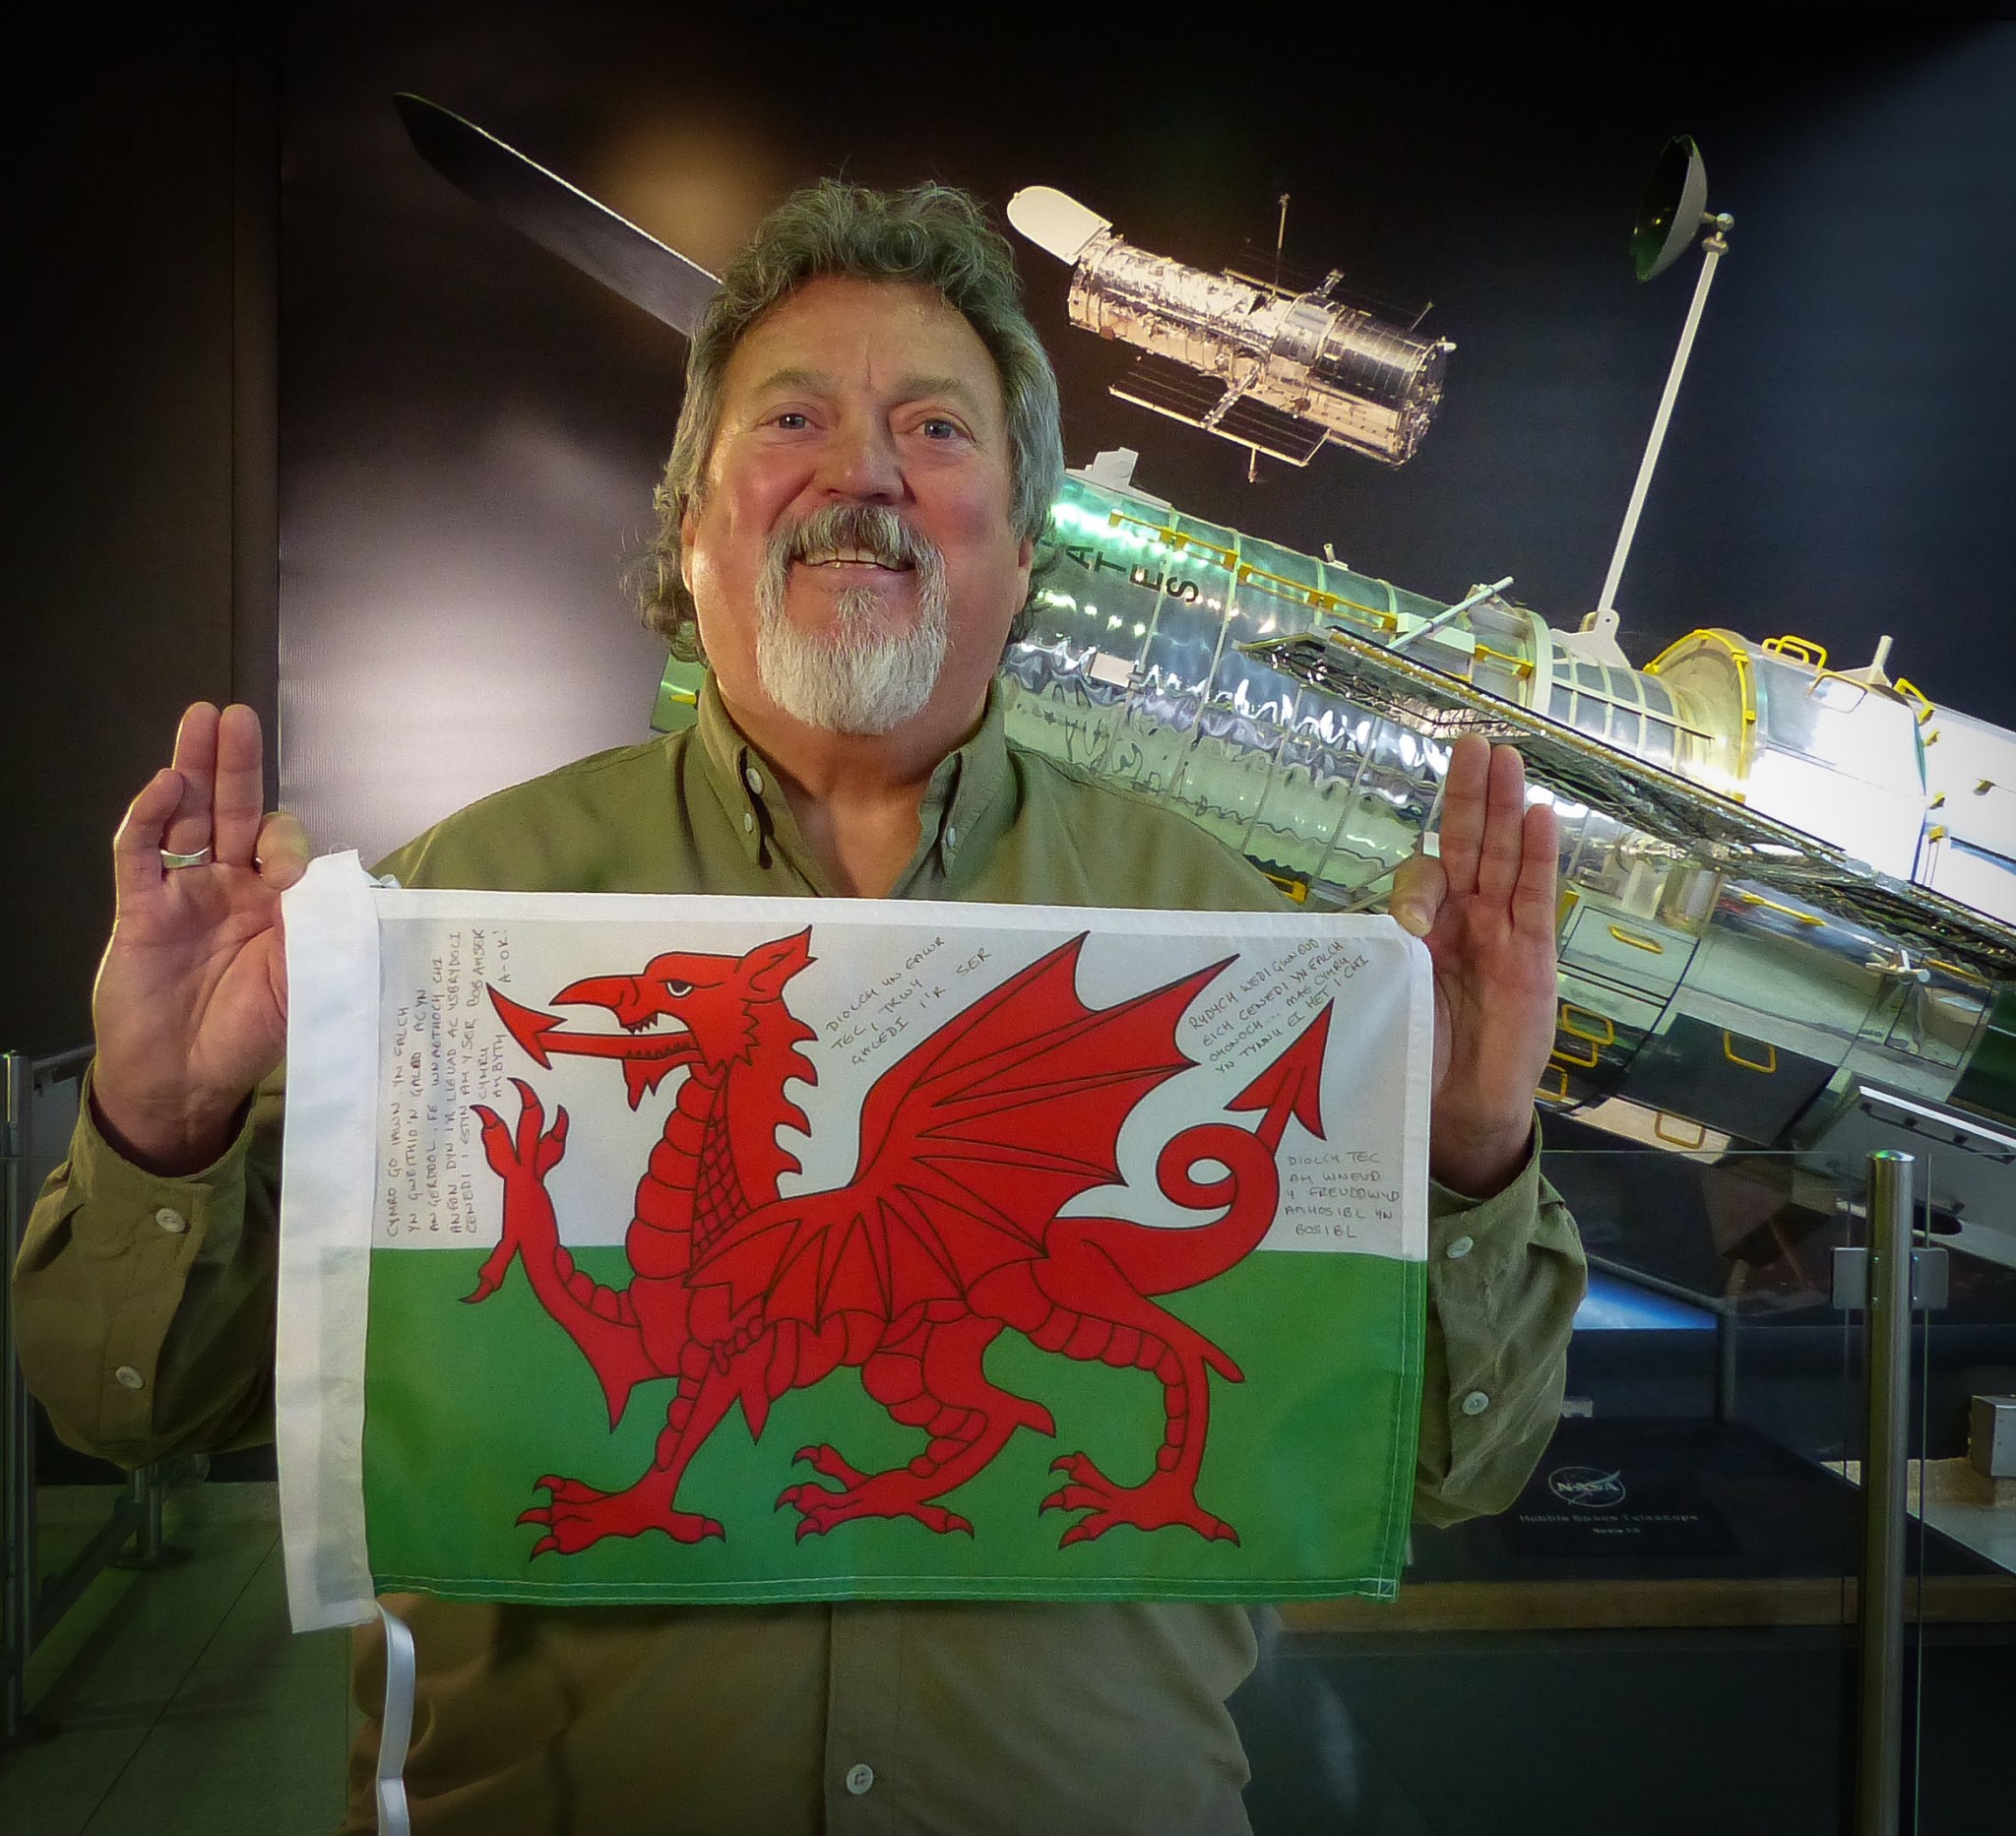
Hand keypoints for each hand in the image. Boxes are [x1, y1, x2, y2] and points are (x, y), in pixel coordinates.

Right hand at [90, 703, 310, 1173]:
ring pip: (186, 816)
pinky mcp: (140, 907)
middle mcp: (231, 888)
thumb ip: (322, 933)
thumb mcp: (305, 984)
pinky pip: (140, 853)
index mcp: (278, 905)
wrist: (183, 1081)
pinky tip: (164, 784)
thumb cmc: (249, 1037)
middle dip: (237, 766)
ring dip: (194, 769)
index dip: (288, 843)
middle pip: (233, 812)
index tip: (288, 866)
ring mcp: (183, 892)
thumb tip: (341, 888)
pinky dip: (150, 817)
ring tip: (204, 719)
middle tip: (238, 716)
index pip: (285, 846)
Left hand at [1390, 734, 1558, 1197]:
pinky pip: (1537, 900)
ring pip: (1507, 859)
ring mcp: (1504, 936)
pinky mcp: (1535, 959)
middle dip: (1473, 794)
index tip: (1413, 918)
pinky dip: (1541, 859)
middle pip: (1472, 845)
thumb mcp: (1388, 995)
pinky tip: (1541, 816)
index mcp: (1425, 927)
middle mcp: (1466, 922)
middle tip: (1475, 740)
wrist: (1456, 1118)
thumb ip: (1394, 951)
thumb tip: (1406, 919)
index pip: (1427, 873)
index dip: (1420, 880)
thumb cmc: (1415, 1058)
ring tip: (1507, 755)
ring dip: (1507, 808)